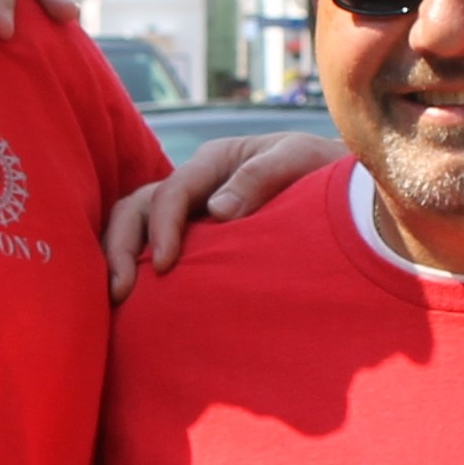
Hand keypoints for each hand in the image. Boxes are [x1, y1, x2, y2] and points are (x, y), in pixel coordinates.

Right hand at [102, 131, 341, 296]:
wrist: (346, 195)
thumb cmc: (324, 173)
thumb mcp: (299, 160)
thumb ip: (262, 177)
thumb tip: (217, 211)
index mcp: (215, 161)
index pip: (172, 191)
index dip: (162, 226)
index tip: (164, 265)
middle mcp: (195, 186)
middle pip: (137, 207)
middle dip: (121, 245)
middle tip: (121, 291)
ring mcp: (192, 214)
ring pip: (135, 226)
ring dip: (120, 258)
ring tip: (117, 300)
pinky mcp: (197, 241)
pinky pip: (154, 249)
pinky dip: (136, 268)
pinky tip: (137, 304)